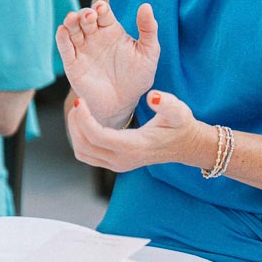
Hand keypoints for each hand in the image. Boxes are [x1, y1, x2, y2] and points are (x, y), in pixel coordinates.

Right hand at [56, 1, 159, 126]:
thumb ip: (148, 29)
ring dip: (71, 21)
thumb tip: (146, 5)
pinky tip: (62, 30)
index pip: (103, 12)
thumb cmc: (138, 77)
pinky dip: (61, 38)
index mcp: (112, 30)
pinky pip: (64, 48)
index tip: (102, 9)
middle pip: (85, 18)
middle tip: (90, 16)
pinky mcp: (73, 64)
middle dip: (85, 13)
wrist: (124, 104)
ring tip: (73, 18)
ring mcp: (82, 49)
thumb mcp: (149, 52)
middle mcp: (95, 36)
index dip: (101, 8)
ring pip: (72, 29)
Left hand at [67, 88, 210, 172]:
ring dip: (76, 132)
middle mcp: (122, 160)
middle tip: (79, 101)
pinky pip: (88, 155)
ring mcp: (117, 165)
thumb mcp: (179, 111)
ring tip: (81, 110)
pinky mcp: (115, 164)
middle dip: (76, 123)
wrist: (185, 146)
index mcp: (134, 146)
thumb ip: (167, 104)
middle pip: (85, 146)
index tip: (80, 100)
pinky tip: (87, 121)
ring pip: (83, 153)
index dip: (84, 118)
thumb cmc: (180, 125)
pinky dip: (81, 139)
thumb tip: (152, 97)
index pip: (97, 136)